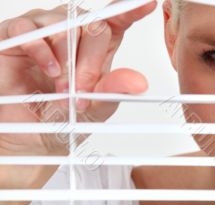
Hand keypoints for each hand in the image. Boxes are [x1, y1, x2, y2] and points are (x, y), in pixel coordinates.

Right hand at [0, 0, 156, 155]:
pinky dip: (42, 51)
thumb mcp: (95, 107)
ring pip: (65, 25)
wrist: (30, 132)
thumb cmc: (62, 115)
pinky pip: (30, 29)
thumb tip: (138, 82)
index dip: (132, 11)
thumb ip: (114, 91)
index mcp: (96, 48)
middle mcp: (73, 33)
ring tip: (62, 89)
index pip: (117, 21)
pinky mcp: (17, 35)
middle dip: (91, 63)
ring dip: (67, 61)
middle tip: (81, 90)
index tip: (147, 4)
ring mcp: (44, 31)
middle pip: (94, 26)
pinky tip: (50, 70)